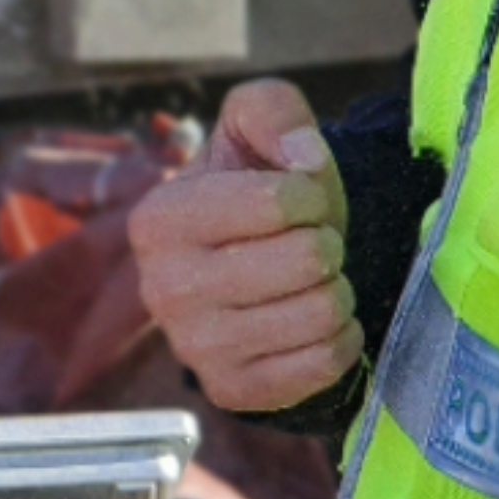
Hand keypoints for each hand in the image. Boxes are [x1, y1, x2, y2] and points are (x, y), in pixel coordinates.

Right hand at [127, 78, 360, 412]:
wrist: (250, 271)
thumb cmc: (257, 196)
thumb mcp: (253, 129)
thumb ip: (272, 109)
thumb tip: (302, 159)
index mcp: (157, 221)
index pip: (280, 202)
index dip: (309, 194)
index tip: (294, 204)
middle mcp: (162, 289)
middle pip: (308, 259)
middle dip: (326, 245)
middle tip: (305, 247)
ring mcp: (195, 348)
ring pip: (322, 313)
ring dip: (335, 291)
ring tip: (309, 284)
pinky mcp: (232, 389)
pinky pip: (325, 362)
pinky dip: (341, 338)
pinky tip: (314, 324)